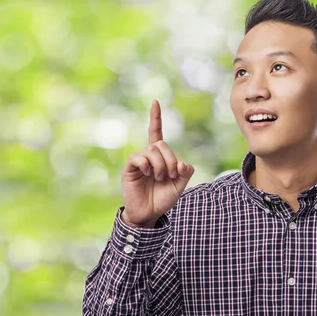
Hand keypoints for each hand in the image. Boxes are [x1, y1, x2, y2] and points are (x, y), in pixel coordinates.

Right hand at [121, 100, 194, 227]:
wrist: (149, 214)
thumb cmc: (163, 198)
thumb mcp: (180, 185)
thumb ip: (186, 172)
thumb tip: (181, 162)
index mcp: (160, 156)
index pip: (157, 133)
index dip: (156, 118)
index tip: (155, 102)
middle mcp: (148, 155)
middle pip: (161, 144)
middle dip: (170, 159)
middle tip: (170, 175)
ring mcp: (138, 161)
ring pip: (152, 151)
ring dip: (160, 165)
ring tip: (159, 178)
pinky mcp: (129, 168)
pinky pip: (138, 157)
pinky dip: (146, 165)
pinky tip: (147, 174)